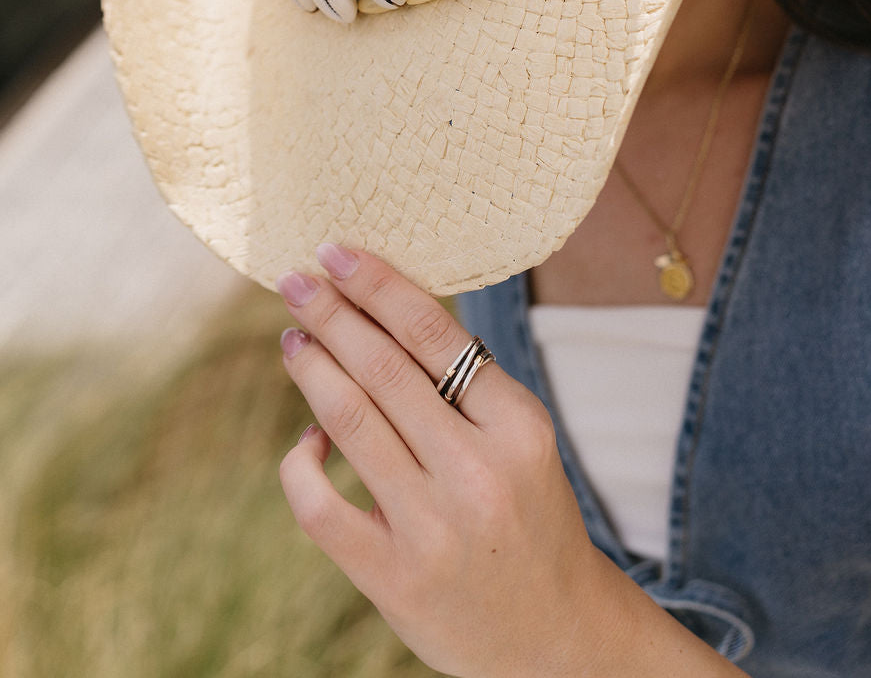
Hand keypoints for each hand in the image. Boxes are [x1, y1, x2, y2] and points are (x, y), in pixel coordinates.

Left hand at [275, 246, 620, 677]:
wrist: (556, 636)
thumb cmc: (528, 516)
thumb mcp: (520, 443)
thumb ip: (464, 389)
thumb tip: (377, 312)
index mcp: (518, 425)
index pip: (434, 334)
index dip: (378, 286)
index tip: (338, 253)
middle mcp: (477, 471)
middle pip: (384, 368)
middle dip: (332, 313)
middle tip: (296, 278)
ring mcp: (432, 527)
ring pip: (349, 420)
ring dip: (312, 367)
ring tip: (294, 337)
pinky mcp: (392, 578)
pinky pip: (320, 505)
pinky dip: (299, 461)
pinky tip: (304, 437)